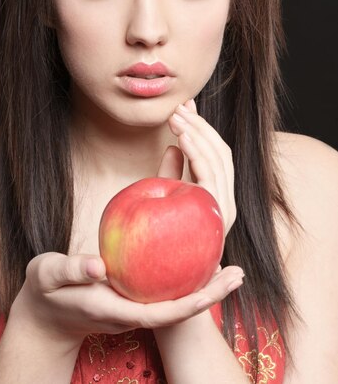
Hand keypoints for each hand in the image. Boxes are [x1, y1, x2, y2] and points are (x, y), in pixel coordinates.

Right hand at [11, 251, 242, 345]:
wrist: (44, 314)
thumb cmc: (45, 292)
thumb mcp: (49, 275)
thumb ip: (71, 270)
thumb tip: (99, 266)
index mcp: (118, 310)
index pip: (166, 312)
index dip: (197, 300)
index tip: (222, 282)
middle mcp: (133, 312)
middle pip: (179, 308)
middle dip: (211, 295)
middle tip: (238, 272)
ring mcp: (134, 306)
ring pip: (175, 300)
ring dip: (202, 286)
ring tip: (229, 265)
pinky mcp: (132, 297)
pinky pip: (164, 289)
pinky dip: (183, 275)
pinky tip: (194, 253)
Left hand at [157, 98, 235, 236]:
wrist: (170, 288)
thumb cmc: (165, 243)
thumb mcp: (169, 201)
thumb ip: (174, 174)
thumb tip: (172, 144)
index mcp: (220, 196)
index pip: (217, 153)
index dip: (203, 126)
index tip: (185, 106)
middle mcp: (228, 202)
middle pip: (220, 152)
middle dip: (199, 125)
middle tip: (177, 108)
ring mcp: (224, 211)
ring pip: (218, 160)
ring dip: (197, 133)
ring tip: (177, 117)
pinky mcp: (215, 218)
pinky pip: (209, 178)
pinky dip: (197, 154)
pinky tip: (182, 137)